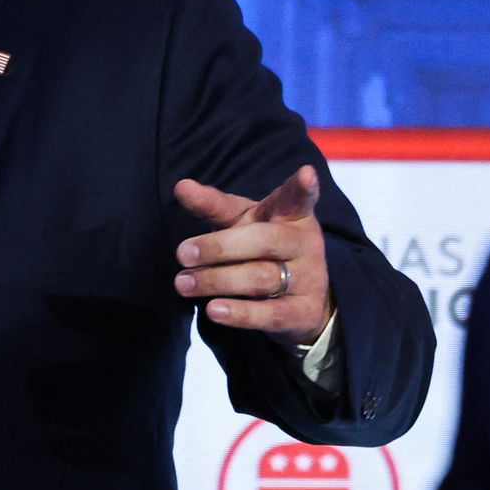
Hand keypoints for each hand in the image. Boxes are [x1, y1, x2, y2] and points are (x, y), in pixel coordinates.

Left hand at [173, 165, 334, 347]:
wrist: (301, 298)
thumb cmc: (263, 247)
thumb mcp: (242, 221)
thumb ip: (214, 205)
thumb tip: (181, 186)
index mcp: (291, 215)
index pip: (296, 198)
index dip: (302, 187)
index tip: (307, 174)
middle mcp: (304, 244)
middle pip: (264, 240)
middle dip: (220, 247)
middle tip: (182, 253)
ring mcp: (309, 279)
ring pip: (261, 278)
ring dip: (217, 280)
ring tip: (183, 283)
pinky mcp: (304, 313)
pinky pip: (271, 314)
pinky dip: (240, 313)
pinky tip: (213, 310)